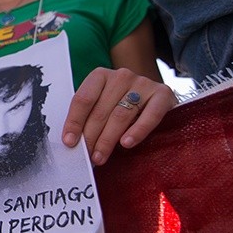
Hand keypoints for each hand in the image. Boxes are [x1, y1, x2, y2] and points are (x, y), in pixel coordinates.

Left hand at [62, 67, 176, 165]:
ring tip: (100, 157)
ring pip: (120, 115)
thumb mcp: (104, 106)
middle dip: (91, 136)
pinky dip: (137, 131)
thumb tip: (73, 142)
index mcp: (101, 76)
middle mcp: (121, 76)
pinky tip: (126, 144)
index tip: (69, 142)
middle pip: (100, 110)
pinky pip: (149, 115)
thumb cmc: (124, 106)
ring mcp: (143, 83)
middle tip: (87, 156)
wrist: (158, 99)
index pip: (83, 99)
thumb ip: (89, 118)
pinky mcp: (163, 94)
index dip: (74, 122)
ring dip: (108, 139)